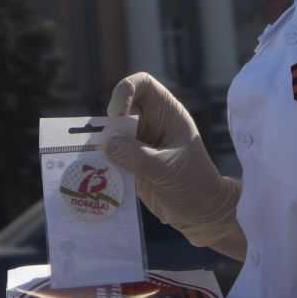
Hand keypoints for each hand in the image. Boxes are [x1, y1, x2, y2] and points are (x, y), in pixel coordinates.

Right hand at [101, 73, 239, 247]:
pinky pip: (108, 155)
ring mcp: (138, 143)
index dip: (125, 90)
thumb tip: (107, 144)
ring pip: (111, 132)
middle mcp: (150, 123)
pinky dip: (100, 162)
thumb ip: (138, 157)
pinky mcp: (129, 162)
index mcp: (168, 114)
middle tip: (106, 144)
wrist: (200, 213)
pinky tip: (96, 174)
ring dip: (101, 144)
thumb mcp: (168, 170)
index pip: (143, 85)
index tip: (118, 114)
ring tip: (97, 161)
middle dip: (109, 122)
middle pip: (120, 106)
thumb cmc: (194, 185)